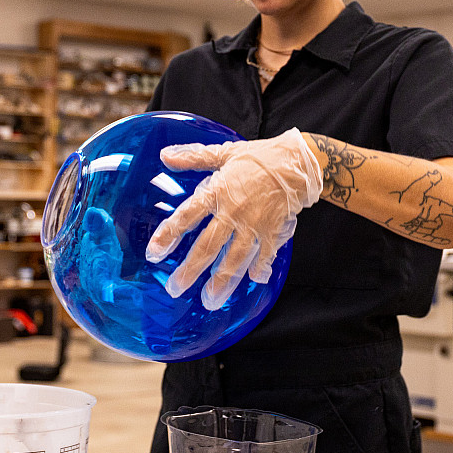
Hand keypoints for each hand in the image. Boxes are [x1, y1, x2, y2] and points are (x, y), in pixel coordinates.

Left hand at [145, 128, 321, 309]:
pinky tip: (254, 280)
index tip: (154, 253)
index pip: (187, 216)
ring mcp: (254, 225)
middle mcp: (233, 212)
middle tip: (175, 288)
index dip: (169, 235)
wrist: (299, 162)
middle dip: (190, 270)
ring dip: (221, 281)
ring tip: (209, 300)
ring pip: (234, 258)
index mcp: (217, 191)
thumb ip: (193, 156)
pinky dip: (259, 269)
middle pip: (208, 246)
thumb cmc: (258, 157)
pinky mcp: (274, 232)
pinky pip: (264, 255)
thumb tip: (165, 155)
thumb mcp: (223, 152)